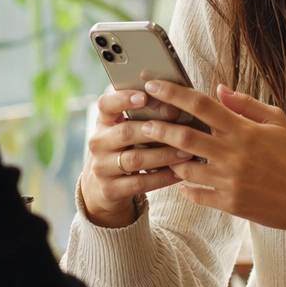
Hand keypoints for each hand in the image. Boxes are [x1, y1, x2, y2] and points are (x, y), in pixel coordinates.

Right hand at [79, 89, 192, 227]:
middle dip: (156, 130)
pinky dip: (162, 178)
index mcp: (103, 121)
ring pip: (135, 159)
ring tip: (187, 152)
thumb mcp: (126, 128)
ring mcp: (102, 167)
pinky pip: (140, 183)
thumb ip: (143, 114)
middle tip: (182, 128)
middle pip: (126, 132)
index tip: (144, 96)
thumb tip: (177, 103)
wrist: (103, 186)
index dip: (123, 99)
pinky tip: (180, 173)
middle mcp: (98, 143)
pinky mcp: (110, 189)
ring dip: (164, 155)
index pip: (106, 104)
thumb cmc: (125, 148)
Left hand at [136, 80, 285, 232]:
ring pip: (184, 167)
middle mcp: (233, 154)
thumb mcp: (277, 122)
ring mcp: (230, 181)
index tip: (153, 87)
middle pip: (183, 136)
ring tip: (160, 153)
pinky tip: (182, 180)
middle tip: (142, 122)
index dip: (173, 94)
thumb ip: (246, 104)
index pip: (202, 105)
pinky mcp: (230, 204)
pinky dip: (185, 186)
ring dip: (169, 159)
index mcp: (244, 130)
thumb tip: (218, 89)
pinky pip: (196, 194)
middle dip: (158, 127)